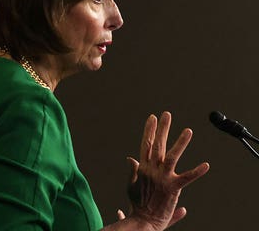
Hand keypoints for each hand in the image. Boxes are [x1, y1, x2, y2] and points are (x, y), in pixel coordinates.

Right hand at [125, 111, 209, 229]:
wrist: (143, 220)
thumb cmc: (137, 205)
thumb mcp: (131, 185)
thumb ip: (133, 170)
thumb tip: (130, 158)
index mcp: (142, 168)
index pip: (146, 145)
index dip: (149, 131)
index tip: (152, 118)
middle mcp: (152, 170)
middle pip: (157, 145)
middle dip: (162, 128)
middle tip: (166, 114)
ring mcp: (162, 178)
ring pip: (172, 156)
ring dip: (180, 143)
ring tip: (188, 131)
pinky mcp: (173, 188)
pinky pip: (187, 178)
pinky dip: (197, 171)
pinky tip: (206, 165)